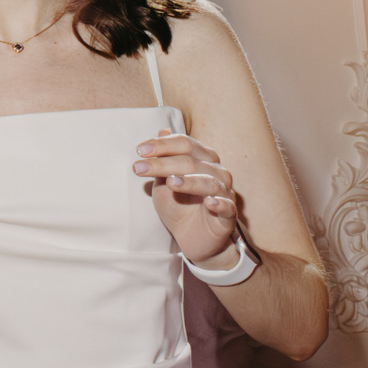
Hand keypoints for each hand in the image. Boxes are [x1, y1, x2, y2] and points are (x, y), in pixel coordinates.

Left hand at [133, 129, 237, 265]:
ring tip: (170, 182)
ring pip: (209, 182)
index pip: (185, 144)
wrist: (189, 237)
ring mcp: (225, 193)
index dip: (162, 145)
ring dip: (189, 181)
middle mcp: (217, 172)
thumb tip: (162, 130)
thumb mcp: (163, 182)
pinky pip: (227, 206)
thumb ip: (163, 159)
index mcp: (202, 159)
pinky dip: (219, 203)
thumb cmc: (178, 205)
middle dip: (163, 163)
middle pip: (192, 161)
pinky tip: (208, 202)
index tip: (139, 150)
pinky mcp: (229, 215)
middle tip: (139, 167)